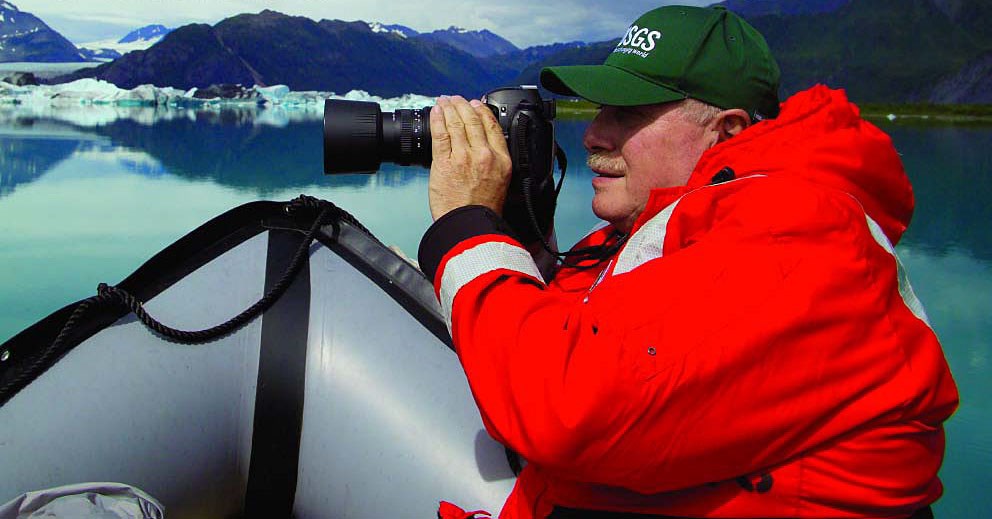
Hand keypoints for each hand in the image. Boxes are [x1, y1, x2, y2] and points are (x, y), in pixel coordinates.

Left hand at [428, 95, 511, 220]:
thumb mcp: (500, 183)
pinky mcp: (444, 162)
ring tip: (444, 101)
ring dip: (449, 108)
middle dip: (463, 105)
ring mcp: (463, 157)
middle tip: (456, 99)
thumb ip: (494, 163)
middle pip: (473, 120)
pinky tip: (436, 111)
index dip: (483, 111)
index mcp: (502, 160)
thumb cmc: (483, 211)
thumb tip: (484, 148)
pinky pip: (440, 134)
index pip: (492, 126)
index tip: (476, 104)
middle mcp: (484, 155)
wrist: (469, 226)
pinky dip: (438, 119)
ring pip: (456, 123)